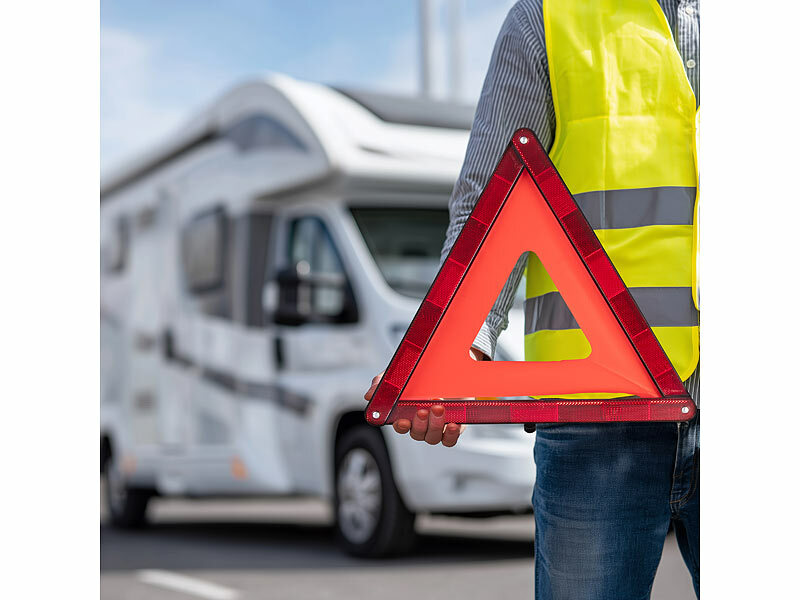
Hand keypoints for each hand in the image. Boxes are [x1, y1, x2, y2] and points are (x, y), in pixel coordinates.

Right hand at [363, 347, 486, 446]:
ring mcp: (437, 426)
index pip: (400, 426)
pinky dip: (451, 435)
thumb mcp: (399, 374)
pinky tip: (453, 424)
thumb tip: (369, 396)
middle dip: (419, 424)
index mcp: (406, 413)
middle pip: (417, 434)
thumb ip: (383, 383)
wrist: (448, 368)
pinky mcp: (453, 426)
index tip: (402, 420)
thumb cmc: (420, 375)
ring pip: (432, 437)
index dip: (400, 426)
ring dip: (434, 426)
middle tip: (423, 410)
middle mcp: (421, 423)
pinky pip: (450, 439)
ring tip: (438, 409)